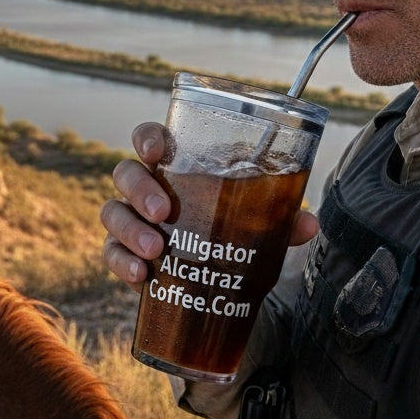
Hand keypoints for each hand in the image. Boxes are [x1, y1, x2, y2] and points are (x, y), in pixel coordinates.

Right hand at [101, 122, 319, 291]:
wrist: (211, 280)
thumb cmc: (229, 232)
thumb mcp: (255, 223)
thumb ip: (277, 219)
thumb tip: (309, 225)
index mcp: (175, 166)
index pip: (150, 139)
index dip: (147, 138)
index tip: (155, 150)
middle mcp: (146, 188)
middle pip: (125, 173)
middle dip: (140, 189)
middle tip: (163, 211)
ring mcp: (130, 220)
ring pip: (112, 212)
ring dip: (130, 228)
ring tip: (155, 250)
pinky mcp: (124, 254)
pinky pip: (110, 253)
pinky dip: (122, 263)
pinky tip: (142, 275)